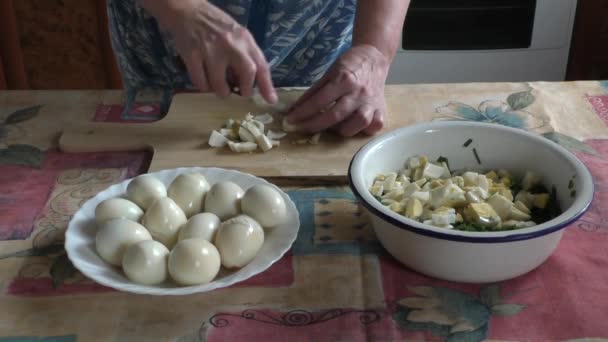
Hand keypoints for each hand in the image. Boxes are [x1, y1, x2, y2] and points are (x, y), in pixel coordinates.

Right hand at [143, 0, 276, 101]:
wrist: (187, 11)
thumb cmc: (216, 25)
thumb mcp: (237, 34)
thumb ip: (246, 54)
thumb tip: (254, 82)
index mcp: (244, 39)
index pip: (261, 64)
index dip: (267, 85)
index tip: (271, 99)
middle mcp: (230, 43)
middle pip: (247, 72)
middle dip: (246, 89)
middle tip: (241, 93)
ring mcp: (210, 49)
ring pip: (219, 84)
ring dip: (221, 92)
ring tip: (220, 90)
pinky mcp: (191, 55)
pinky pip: (200, 82)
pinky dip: (204, 87)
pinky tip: (205, 82)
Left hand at [285, 44, 389, 135]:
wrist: (374, 57)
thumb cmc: (349, 65)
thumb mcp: (329, 72)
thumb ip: (314, 92)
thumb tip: (295, 109)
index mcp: (344, 79)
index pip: (319, 101)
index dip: (302, 113)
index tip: (290, 121)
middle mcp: (359, 93)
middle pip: (335, 116)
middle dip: (314, 125)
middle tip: (300, 129)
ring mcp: (372, 103)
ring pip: (357, 124)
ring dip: (341, 130)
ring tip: (331, 127)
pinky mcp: (382, 109)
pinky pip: (375, 126)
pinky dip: (364, 130)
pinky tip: (354, 127)